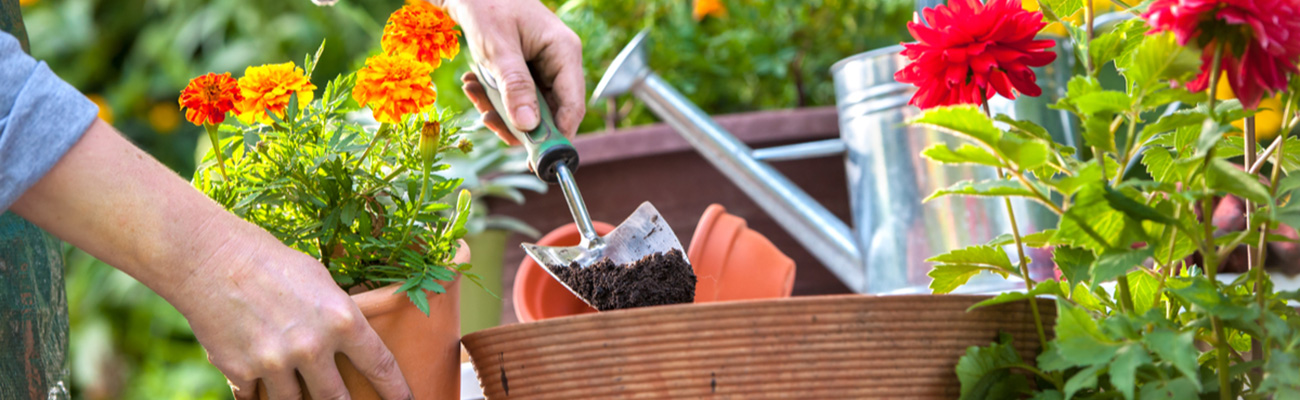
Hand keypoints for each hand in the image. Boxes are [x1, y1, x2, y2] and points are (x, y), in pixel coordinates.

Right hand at [185, 228, 410, 399]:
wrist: (211, 259)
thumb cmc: (272, 262)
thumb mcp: (321, 281)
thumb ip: (339, 316)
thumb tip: (353, 343)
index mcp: (342, 320)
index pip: (381, 367)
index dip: (397, 392)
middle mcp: (312, 346)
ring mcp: (276, 363)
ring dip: (297, 399)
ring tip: (296, 385)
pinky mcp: (241, 372)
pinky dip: (259, 395)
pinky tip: (258, 384)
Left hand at [445, 0, 584, 143]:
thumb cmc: (488, 6)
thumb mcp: (499, 50)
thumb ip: (516, 88)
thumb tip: (529, 127)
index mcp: (565, 53)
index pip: (572, 105)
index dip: (557, 135)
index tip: (535, 159)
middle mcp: (559, 64)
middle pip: (550, 112)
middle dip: (516, 121)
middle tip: (486, 119)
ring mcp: (543, 69)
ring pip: (529, 109)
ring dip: (498, 108)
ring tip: (473, 90)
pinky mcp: (527, 73)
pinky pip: (516, 98)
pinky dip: (493, 97)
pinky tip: (473, 83)